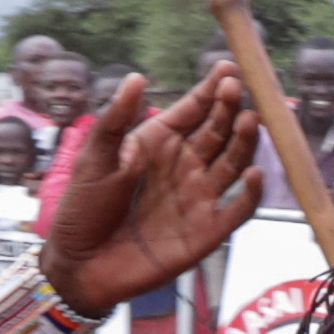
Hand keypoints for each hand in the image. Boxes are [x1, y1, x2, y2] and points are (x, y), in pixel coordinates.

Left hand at [38, 66, 264, 312]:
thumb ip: (115, 120)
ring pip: (234, 163)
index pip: (194, 109)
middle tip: (236, 90)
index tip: (227, 69)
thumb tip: (136, 77)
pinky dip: (251, 193)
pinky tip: (253, 174)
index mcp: (159, 142)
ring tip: (249, 120)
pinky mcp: (207, 231)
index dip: (212, 89)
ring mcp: (199, 196)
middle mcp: (185, 164)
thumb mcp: (94, 159)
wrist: (80, 265)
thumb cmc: (83, 209)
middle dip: (230, 109)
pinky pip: (238, 209)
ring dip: (245, 142)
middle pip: (219, 131)